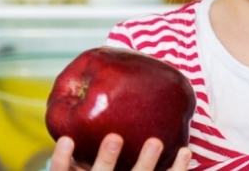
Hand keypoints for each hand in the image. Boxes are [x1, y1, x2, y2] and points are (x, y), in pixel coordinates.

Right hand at [48, 134, 191, 170]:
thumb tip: (85, 87)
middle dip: (107, 159)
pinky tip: (185, 152)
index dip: (62, 158)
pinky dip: (176, 169)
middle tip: (114, 138)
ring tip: (155, 142)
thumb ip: (84, 134)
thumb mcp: (83, 159)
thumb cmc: (103, 163)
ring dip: (145, 163)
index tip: (66, 139)